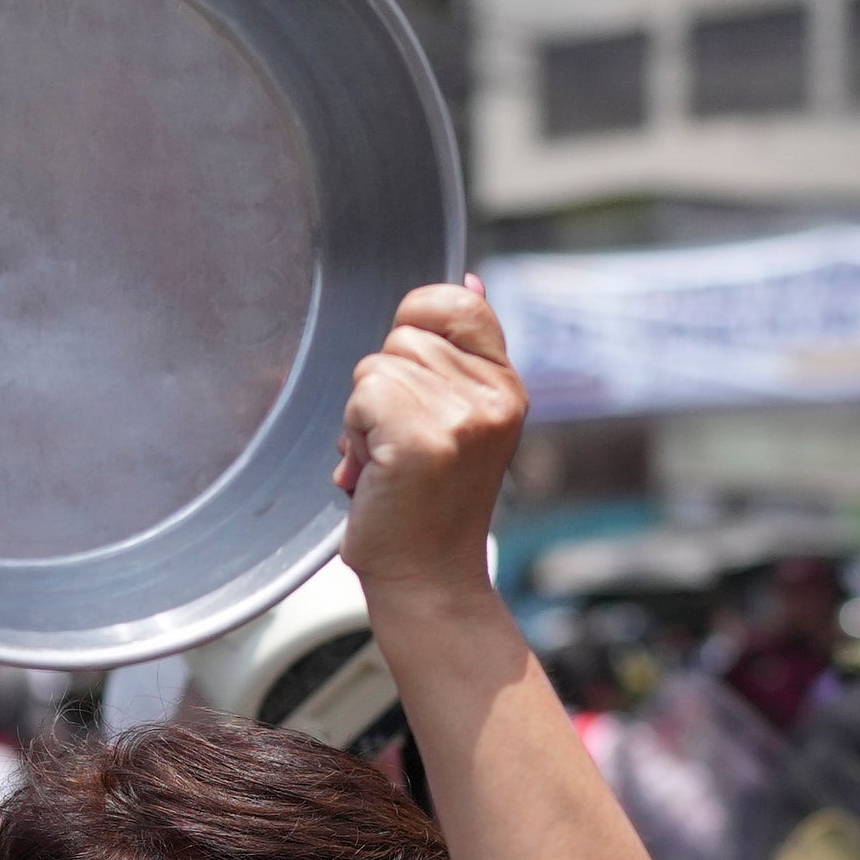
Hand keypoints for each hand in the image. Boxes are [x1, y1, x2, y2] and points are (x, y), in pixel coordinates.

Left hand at [332, 282, 525, 611]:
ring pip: (375, 367)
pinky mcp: (425, 438)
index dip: (416, 322)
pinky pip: (362, 395)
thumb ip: (461, 354)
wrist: (429, 580)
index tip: (408, 375)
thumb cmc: (429, 505)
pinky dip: (354, 436)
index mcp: (505, 386)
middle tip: (399, 445)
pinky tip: (377, 474)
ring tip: (389, 464)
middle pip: (402, 336)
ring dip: (364, 417)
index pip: (459, 303)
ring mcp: (462, 417)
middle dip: (383, 388)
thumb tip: (469, 279)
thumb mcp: (460, 418)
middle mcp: (493, 397)